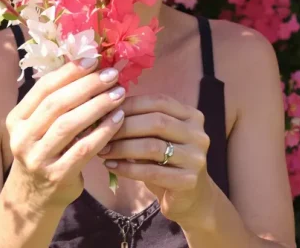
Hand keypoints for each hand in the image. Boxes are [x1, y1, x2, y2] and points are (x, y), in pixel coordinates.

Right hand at [6, 57, 125, 210]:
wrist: (33, 198)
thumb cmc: (44, 153)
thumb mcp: (38, 128)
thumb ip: (56, 104)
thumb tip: (90, 69)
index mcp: (17, 119)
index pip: (44, 88)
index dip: (69, 71)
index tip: (94, 59)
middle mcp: (22, 137)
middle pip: (56, 103)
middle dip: (87, 85)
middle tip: (112, 75)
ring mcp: (37, 158)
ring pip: (69, 125)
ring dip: (97, 106)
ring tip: (119, 94)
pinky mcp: (56, 175)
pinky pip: (83, 149)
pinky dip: (103, 132)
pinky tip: (119, 120)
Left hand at [97, 94, 212, 223]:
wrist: (189, 198)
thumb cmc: (167, 162)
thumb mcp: (158, 138)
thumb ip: (141, 123)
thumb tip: (106, 111)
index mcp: (192, 116)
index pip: (159, 102)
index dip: (131, 104)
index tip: (107, 111)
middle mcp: (198, 134)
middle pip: (157, 122)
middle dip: (124, 126)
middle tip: (101, 133)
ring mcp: (196, 158)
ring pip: (152, 147)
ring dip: (123, 148)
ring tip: (103, 151)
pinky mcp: (188, 181)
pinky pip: (152, 172)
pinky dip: (127, 168)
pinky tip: (111, 166)